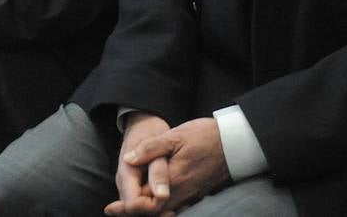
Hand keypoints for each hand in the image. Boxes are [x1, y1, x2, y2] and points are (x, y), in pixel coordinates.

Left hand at [114, 117, 231, 213]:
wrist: (235, 142)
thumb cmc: (205, 136)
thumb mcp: (175, 136)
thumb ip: (151, 149)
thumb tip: (129, 159)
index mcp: (173, 180)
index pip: (145, 204)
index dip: (126, 207)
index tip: (111, 208)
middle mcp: (182, 193)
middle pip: (153, 212)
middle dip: (134, 212)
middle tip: (114, 210)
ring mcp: (191, 195)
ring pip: (165, 212)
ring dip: (147, 211)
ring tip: (130, 207)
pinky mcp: (197, 194)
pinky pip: (177, 208)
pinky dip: (162, 208)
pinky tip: (155, 202)